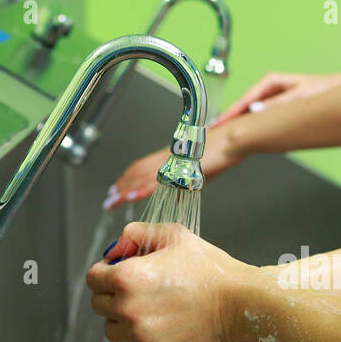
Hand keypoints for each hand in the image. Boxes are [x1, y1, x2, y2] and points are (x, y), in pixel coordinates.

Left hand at [86, 222, 252, 341]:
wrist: (241, 305)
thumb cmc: (211, 269)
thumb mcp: (175, 236)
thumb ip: (137, 234)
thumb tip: (114, 248)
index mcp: (127, 277)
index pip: (93, 279)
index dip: (105, 273)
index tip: (119, 275)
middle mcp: (128, 309)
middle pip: (99, 306)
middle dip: (113, 297)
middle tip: (139, 293)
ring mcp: (140, 336)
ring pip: (113, 331)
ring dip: (124, 322)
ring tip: (151, 313)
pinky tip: (164, 328)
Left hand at [105, 125, 245, 207]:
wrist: (231, 141)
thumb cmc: (220, 153)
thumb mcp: (199, 173)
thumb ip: (184, 185)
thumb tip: (175, 197)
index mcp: (169, 157)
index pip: (141, 168)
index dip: (127, 179)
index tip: (117, 190)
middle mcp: (166, 157)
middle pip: (137, 172)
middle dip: (121, 187)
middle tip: (109, 200)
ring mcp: (171, 161)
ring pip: (142, 176)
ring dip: (127, 189)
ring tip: (115, 201)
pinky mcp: (179, 167)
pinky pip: (157, 180)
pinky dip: (143, 189)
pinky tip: (133, 196)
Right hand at [211, 71, 340, 126]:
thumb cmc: (327, 91)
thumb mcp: (302, 96)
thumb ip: (278, 105)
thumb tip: (256, 111)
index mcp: (272, 82)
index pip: (244, 101)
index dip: (229, 115)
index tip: (217, 126)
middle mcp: (272, 89)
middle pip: (245, 107)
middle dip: (231, 121)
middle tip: (215, 136)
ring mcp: (277, 99)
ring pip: (253, 114)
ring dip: (243, 125)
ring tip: (229, 139)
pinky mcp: (283, 108)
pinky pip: (264, 118)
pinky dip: (257, 127)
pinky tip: (252, 137)